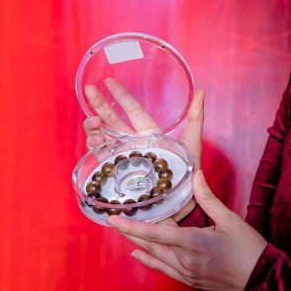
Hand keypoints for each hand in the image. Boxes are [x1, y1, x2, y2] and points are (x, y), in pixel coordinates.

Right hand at [82, 77, 203, 221]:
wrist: (178, 208)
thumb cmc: (187, 177)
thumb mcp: (192, 146)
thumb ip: (196, 119)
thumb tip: (201, 92)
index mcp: (150, 134)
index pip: (133, 110)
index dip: (121, 96)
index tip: (108, 82)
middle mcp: (134, 143)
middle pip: (113, 120)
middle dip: (100, 106)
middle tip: (89, 91)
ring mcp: (124, 158)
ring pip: (104, 136)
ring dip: (95, 127)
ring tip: (92, 122)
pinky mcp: (116, 173)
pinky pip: (101, 157)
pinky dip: (95, 147)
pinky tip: (93, 141)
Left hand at [106, 170, 267, 290]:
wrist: (262, 282)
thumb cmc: (249, 250)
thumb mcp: (231, 221)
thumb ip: (209, 199)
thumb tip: (195, 175)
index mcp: (194, 243)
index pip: (155, 233)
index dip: (132, 226)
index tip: (112, 219)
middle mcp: (186, 261)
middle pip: (150, 246)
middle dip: (131, 233)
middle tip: (113, 221)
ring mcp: (187, 274)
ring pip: (156, 258)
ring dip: (139, 244)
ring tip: (124, 232)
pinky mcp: (192, 281)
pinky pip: (165, 270)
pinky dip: (150, 261)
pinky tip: (139, 254)